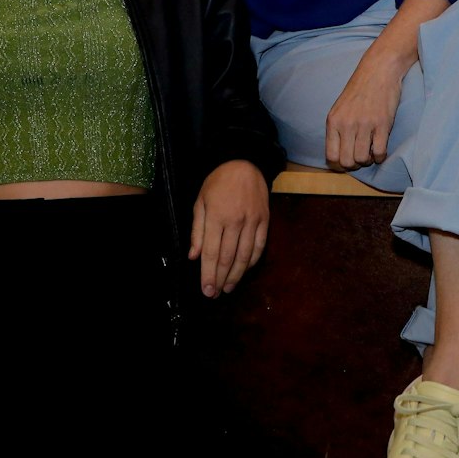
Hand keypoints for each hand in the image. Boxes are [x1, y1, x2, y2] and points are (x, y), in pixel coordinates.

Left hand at [188, 160, 269, 296]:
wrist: (245, 163)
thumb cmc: (218, 182)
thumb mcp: (200, 202)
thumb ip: (197, 230)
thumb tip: (194, 256)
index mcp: (217, 217)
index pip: (211, 253)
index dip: (208, 274)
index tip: (206, 290)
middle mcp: (235, 221)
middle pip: (227, 258)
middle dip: (220, 279)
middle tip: (215, 294)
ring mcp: (253, 222)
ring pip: (245, 256)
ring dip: (236, 275)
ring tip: (228, 287)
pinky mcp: (264, 221)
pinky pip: (259, 247)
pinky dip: (252, 262)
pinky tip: (243, 270)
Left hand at [324, 50, 408, 169]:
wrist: (379, 71)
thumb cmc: (360, 89)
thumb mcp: (340, 108)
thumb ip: (337, 129)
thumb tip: (339, 154)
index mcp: (333, 121)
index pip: (331, 157)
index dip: (340, 165)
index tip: (347, 160)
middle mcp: (347, 124)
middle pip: (347, 162)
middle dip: (355, 165)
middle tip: (361, 156)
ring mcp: (365, 125)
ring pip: (363, 159)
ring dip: (368, 160)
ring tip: (371, 151)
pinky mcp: (382, 124)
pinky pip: (380, 152)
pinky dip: (381, 156)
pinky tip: (380, 149)